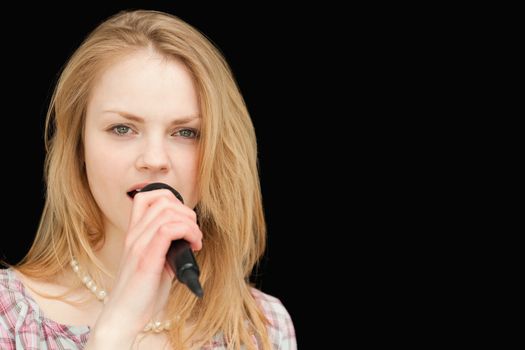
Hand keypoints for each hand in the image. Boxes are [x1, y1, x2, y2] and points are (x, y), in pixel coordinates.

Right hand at [89, 188, 202, 346]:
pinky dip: (188, 232)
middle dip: (187, 211)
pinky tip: (194, 246)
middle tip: (194, 232)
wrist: (124, 316)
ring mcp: (138, 245)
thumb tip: (189, 238)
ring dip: (191, 223)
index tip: (185, 218)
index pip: (146, 196)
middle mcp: (134, 235)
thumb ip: (167, 246)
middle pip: (162, 200)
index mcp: (134, 233)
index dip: (171, 198)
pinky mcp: (146, 259)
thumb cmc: (142, 292)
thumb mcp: (156, 262)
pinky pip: (168, 230)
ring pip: (167, 212)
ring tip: (196, 241)